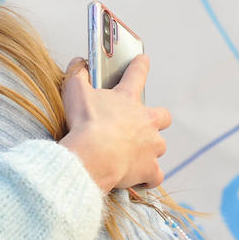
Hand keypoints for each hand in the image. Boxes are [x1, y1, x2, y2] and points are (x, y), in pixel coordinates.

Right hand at [58, 55, 171, 190]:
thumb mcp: (75, 93)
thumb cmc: (85, 124)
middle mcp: (146, 121)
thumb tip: (79, 62)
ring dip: (150, 150)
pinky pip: (155, 175)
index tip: (142, 60)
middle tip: (143, 125)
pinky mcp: (149, 169)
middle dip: (156, 120)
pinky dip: (149, 177)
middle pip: (163, 116)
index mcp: (128, 100)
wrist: (92, 156)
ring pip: (159, 147)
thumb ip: (78, 75)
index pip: (136, 74)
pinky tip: (140, 179)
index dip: (139, 66)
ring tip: (134, 155)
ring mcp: (151, 146)